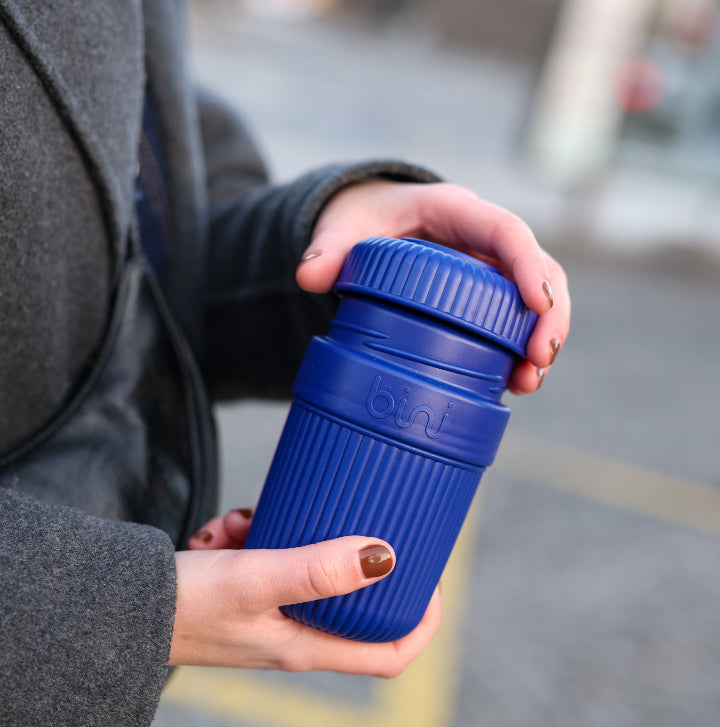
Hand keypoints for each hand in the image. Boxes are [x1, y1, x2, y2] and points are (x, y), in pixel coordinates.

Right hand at [169, 508, 441, 676]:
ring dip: (282, 532)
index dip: (423, 621)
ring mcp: (269, 611)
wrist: (118, 611)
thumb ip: (317, 569)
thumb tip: (386, 556)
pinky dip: (251, 531)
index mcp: (308, 646)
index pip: (390, 654)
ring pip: (303, 562)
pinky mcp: (246, 590)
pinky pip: (267, 551)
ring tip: (241, 522)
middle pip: (350, 596)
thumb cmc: (184, 606)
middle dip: (340, 552)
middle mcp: (295, 633)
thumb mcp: (255, 579)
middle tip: (329, 518)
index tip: (431, 574)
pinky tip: (223, 528)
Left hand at [297, 180, 570, 394]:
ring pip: (536, 298)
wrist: (368, 223)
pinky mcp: (483, 297)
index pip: (507, 232)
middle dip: (548, 316)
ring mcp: (489, 269)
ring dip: (540, 340)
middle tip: (536, 362)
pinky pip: (516, 319)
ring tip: (528, 383)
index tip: (537, 304)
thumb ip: (327, 246)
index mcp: (457, 212)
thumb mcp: (343, 226)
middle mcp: (484, 239)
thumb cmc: (362, 218)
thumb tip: (308, 276)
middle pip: (539, 269)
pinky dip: (519, 350)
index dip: (528, 266)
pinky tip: (515, 383)